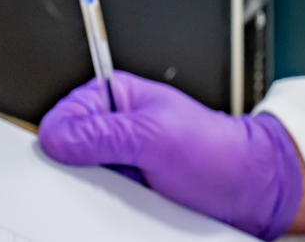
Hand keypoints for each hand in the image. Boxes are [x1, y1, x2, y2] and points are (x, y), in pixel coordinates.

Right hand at [37, 72, 303, 238]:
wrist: (248, 190)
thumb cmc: (214, 150)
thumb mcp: (155, 136)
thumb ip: (103, 134)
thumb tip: (56, 136)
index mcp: (116, 97)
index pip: (65, 113)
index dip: (60, 136)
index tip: (64, 156)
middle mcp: (115, 127)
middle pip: (69, 149)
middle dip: (80, 167)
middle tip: (105, 175)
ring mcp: (122, 161)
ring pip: (83, 180)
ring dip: (97, 191)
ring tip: (128, 190)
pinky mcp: (128, 191)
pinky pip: (102, 202)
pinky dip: (109, 208)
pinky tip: (130, 205)